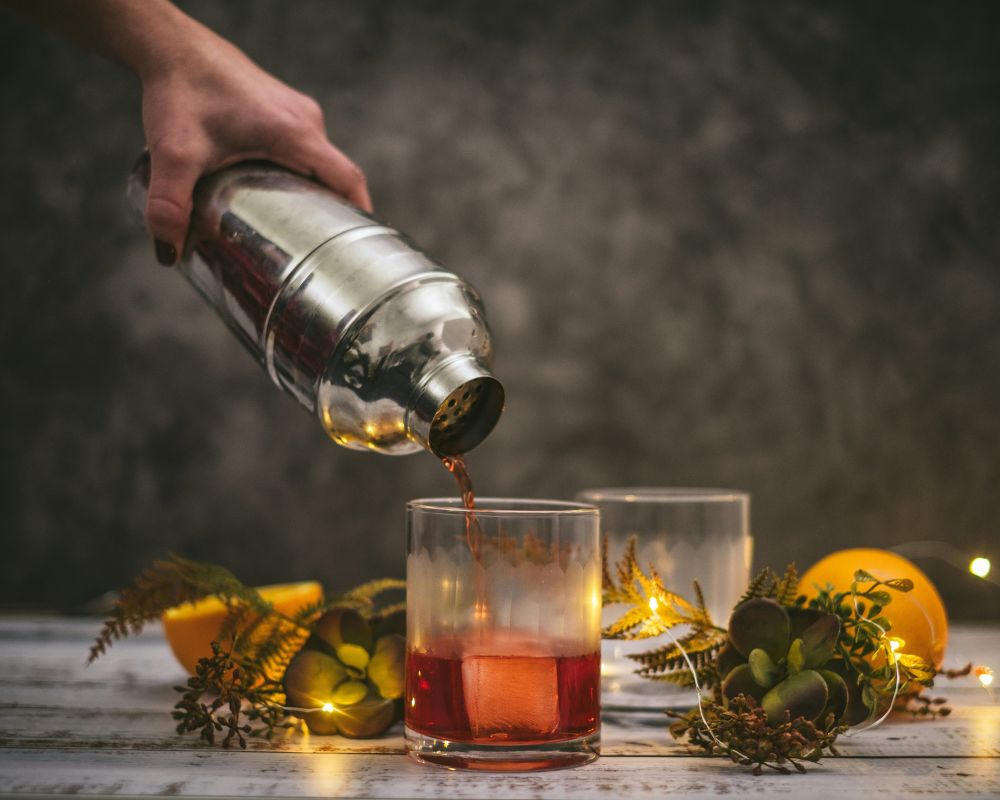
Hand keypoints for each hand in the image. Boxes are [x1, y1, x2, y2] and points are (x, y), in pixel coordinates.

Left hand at [140, 27, 371, 264]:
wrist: (170, 46)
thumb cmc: (180, 88)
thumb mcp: (173, 152)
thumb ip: (169, 203)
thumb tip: (169, 252)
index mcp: (295, 133)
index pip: (347, 179)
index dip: (360, 216)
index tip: (361, 248)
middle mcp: (305, 121)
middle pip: (335, 176)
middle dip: (331, 214)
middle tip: (317, 252)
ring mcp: (297, 113)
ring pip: (319, 163)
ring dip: (313, 194)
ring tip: (296, 230)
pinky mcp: (283, 111)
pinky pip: (305, 150)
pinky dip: (299, 174)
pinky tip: (276, 195)